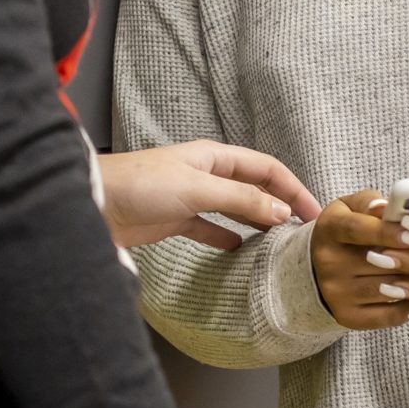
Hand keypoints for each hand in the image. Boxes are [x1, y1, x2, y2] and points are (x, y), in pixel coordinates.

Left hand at [99, 142, 322, 250]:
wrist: (93, 202)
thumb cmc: (141, 186)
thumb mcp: (196, 189)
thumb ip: (240, 199)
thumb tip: (281, 211)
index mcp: (214, 157)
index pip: (267, 169)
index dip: (293, 188)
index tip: (315, 213)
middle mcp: (206, 174)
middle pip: (254, 188)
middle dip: (281, 205)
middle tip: (305, 232)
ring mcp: (191, 197)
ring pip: (235, 208)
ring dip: (258, 221)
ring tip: (281, 242)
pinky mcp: (175, 220)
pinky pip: (211, 228)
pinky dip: (228, 237)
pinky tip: (241, 250)